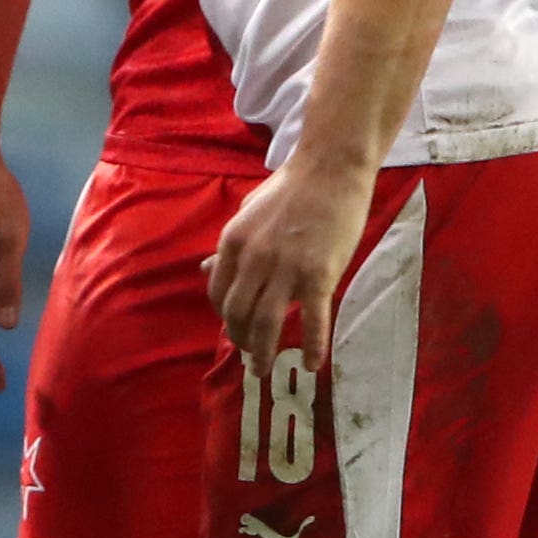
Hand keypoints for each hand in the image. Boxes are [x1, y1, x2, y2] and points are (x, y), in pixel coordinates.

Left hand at [208, 151, 372, 374]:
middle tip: (249, 355)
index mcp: (233, 242)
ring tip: (263, 369)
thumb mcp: (247, 213)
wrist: (330, 169)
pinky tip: (314, 364)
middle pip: (237, 313)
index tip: (234, 327)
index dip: (225, 316)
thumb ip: (229, 246)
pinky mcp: (319, 274)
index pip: (219, 292)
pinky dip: (313, 346)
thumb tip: (206, 269)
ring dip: (263, 352)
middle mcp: (254, 258)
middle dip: (240, 339)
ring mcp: (286, 268)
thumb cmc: (291, 188)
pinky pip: (313, 319)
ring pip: (266, 322)